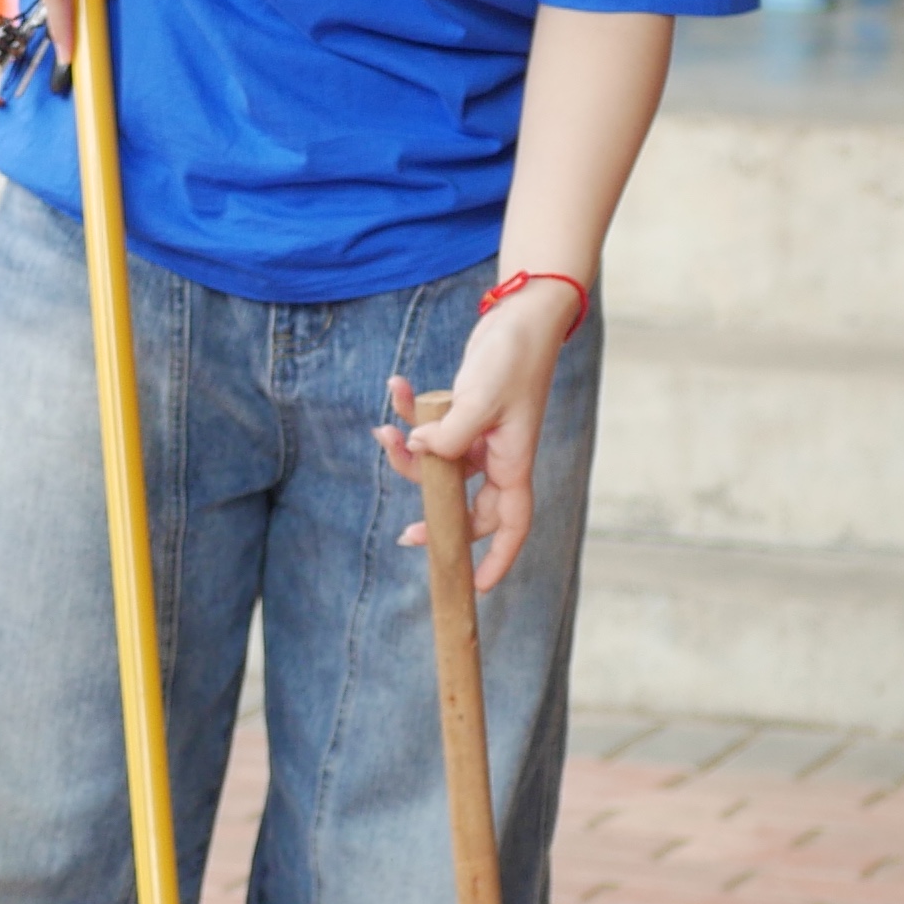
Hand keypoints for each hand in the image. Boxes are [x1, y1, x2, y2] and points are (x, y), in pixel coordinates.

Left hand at [379, 279, 584, 591]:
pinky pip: (431, 428)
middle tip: (405, 534)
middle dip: (435, 517)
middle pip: (465, 506)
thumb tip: (417, 452)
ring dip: (408, 451)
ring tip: (385, 428)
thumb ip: (448, 434)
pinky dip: (410, 413)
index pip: (510, 525)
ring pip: (438, 466)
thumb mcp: (480, 399)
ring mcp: (479, 437)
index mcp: (512, 463)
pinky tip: (396, 387)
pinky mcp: (463, 415)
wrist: (519, 316)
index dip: (498, 559)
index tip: (478, 587)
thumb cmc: (512, 359)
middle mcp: (496, 457)